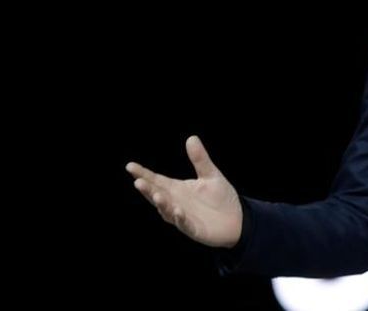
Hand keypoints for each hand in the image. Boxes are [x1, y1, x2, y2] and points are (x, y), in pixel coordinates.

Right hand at [126, 135, 242, 247]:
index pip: (156, 180)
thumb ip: (200, 159)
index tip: (130, 166)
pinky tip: (177, 210)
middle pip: (157, 195)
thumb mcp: (211, 175)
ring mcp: (183, 217)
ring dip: (162, 204)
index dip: (143, 174)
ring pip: (167, 211)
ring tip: (156, 195)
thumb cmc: (221, 197)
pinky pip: (185, 224)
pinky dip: (180, 218)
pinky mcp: (194, 229)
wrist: (237, 219)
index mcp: (177, 189)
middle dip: (147, 189)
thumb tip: (191, 137)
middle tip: (137, 181)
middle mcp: (175, 202)